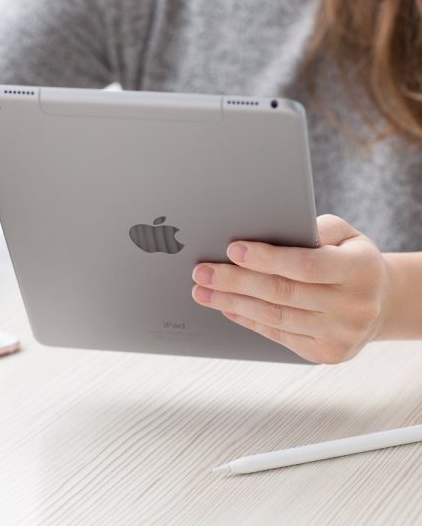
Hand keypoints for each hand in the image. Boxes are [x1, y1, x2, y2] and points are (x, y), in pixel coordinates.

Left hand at [191, 215, 390, 363]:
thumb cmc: (351, 259)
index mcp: (360, 270)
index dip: (266, 258)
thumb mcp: (345, 234)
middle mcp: (354, 306)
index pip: (305, 265)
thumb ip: (314, 228)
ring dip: (231, 302)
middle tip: (201, 272)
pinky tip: (226, 306)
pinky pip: (277, 335)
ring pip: (274, 317)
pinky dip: (247, 319)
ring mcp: (340, 335)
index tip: (232, 249)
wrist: (380, 302)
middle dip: (235, 281)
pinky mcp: (325, 353)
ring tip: (202, 290)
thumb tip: (269, 230)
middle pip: (282, 293)